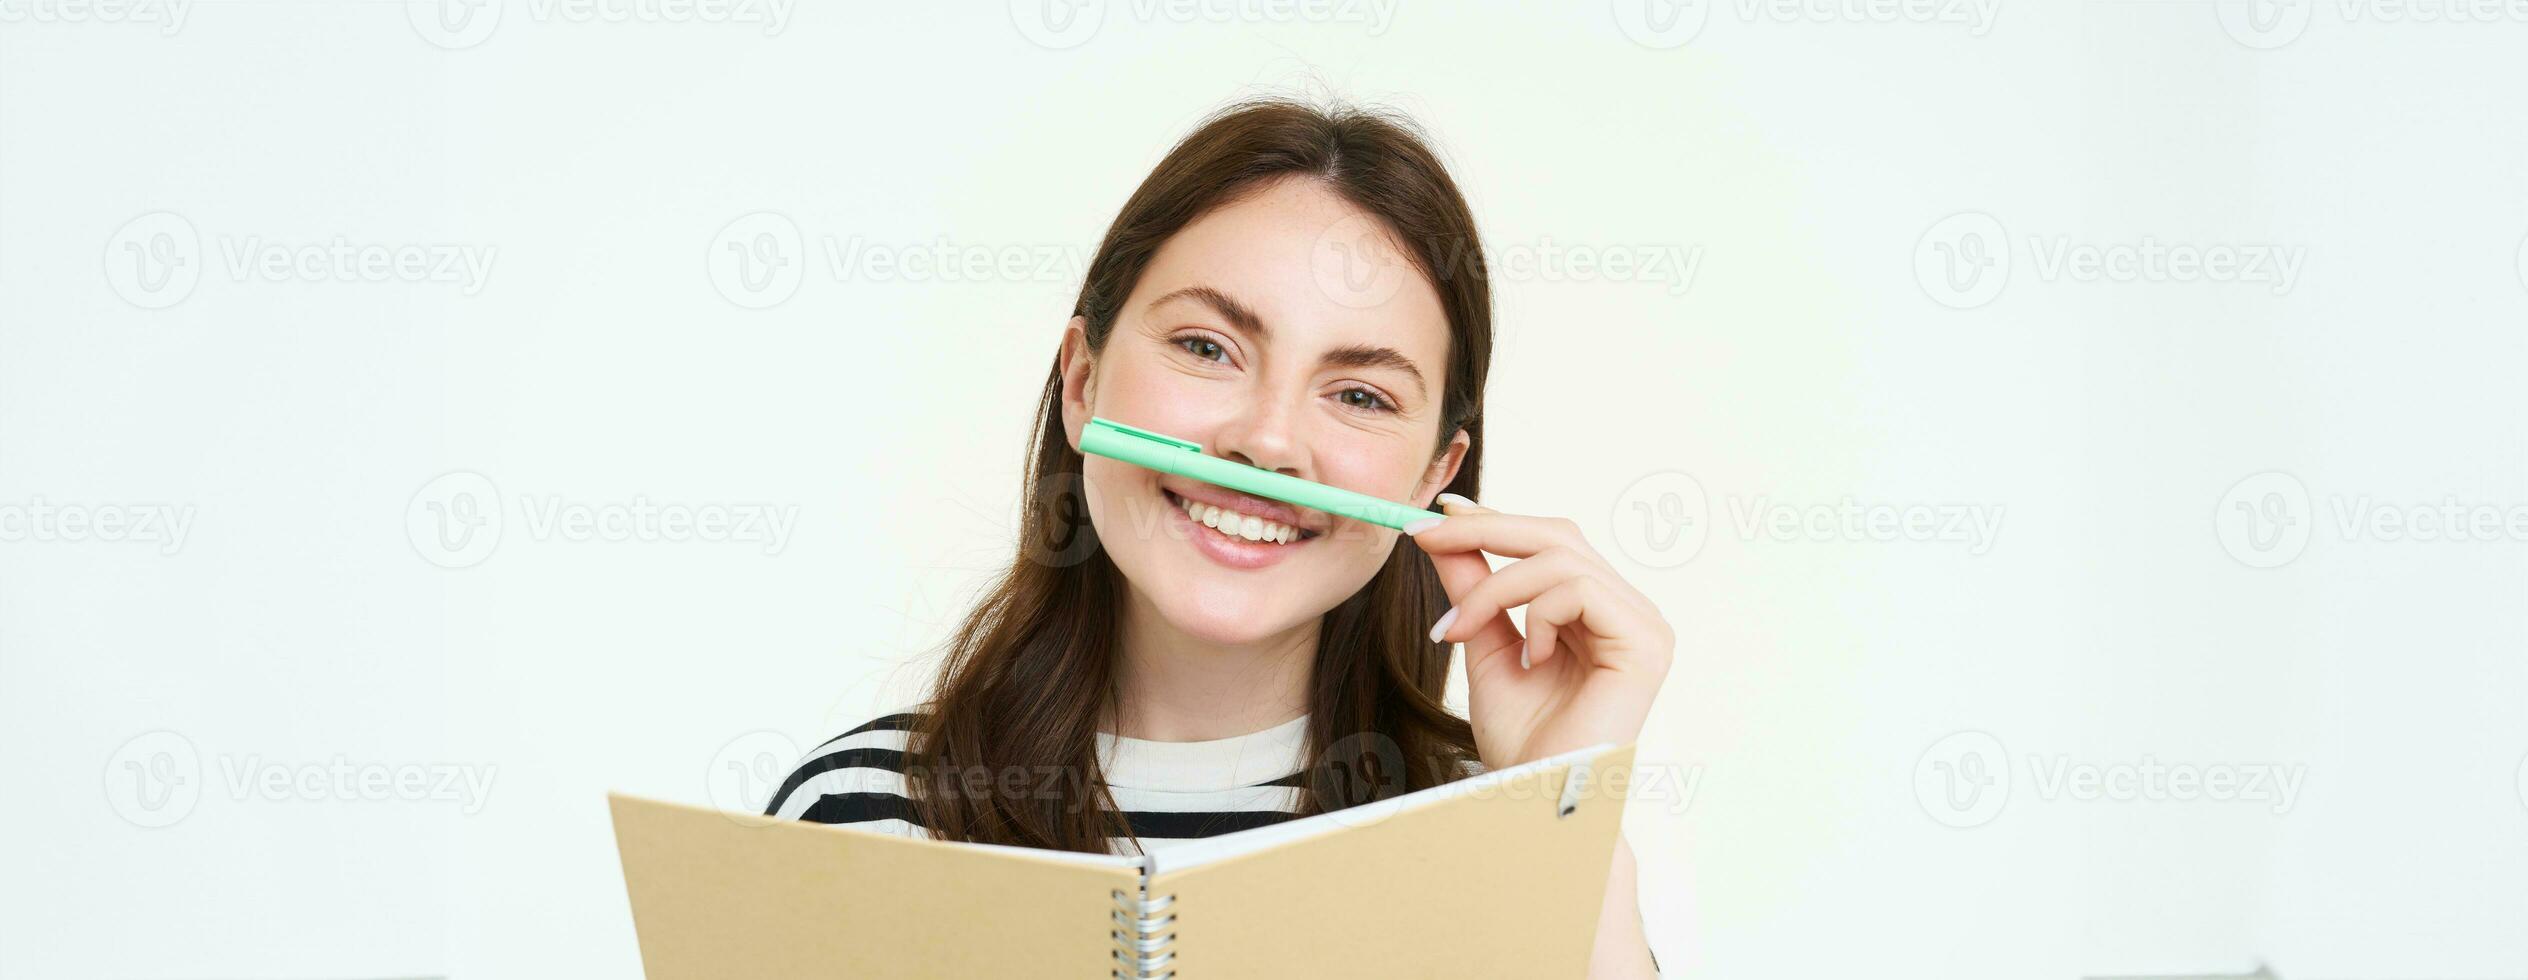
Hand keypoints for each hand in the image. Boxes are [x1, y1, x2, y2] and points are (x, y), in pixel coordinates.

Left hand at [1408, 494, 1673, 768]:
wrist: (1536, 800)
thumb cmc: (1521, 742)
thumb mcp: (1485, 648)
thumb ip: (1474, 591)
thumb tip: (1443, 534)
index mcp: (1597, 611)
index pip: (1550, 542)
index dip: (1495, 519)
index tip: (1437, 514)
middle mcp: (1628, 611)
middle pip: (1558, 535)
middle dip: (1485, 529)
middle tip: (1426, 536)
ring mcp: (1644, 624)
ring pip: (1561, 558)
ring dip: (1494, 587)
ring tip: (1461, 631)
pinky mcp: (1646, 642)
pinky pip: (1579, 589)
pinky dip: (1537, 615)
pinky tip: (1529, 658)